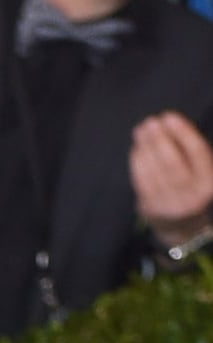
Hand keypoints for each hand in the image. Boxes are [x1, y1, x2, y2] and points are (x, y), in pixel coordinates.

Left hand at [130, 111, 212, 244]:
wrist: (182, 226)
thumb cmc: (191, 187)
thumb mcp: (200, 172)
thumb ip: (189, 150)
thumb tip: (170, 123)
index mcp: (209, 182)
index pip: (198, 153)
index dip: (183, 132)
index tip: (170, 116)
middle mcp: (192, 194)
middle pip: (173, 161)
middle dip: (160, 138)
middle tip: (150, 122)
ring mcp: (170, 202)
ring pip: (155, 169)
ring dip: (146, 146)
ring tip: (141, 130)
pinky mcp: (152, 207)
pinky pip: (141, 180)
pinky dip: (138, 161)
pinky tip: (137, 148)